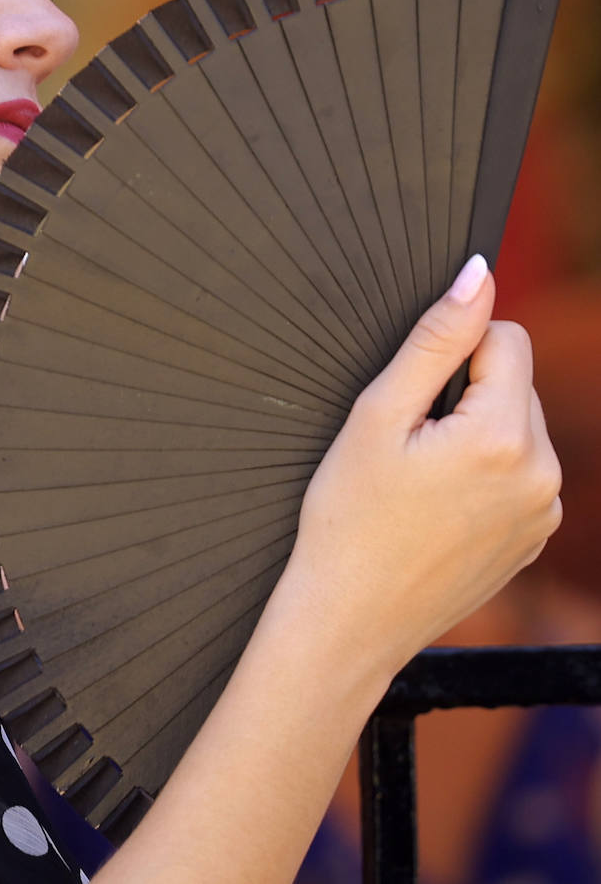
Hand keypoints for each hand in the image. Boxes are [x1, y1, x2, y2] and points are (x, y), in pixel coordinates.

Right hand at [282, 255, 561, 677]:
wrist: (350, 619)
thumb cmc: (348, 518)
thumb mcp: (377, 415)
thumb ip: (434, 339)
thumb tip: (479, 275)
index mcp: (503, 438)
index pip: (505, 337)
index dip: (450, 352)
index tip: (411, 399)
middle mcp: (543, 475)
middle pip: (514, 382)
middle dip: (464, 394)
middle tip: (405, 444)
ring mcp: (544, 513)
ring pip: (517, 426)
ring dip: (475, 432)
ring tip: (418, 479)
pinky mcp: (536, 538)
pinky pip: (519, 472)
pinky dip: (484, 473)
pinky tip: (436, 506)